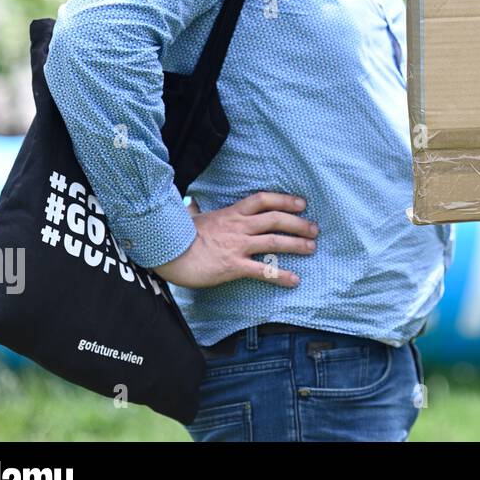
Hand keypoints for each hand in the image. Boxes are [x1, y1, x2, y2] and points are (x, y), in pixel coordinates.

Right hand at [153, 191, 315, 288]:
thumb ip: (197, 210)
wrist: (166, 254)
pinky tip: (294, 280)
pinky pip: (263, 271)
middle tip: (314, 228)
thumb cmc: (178, 236)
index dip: (284, 199)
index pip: (263, 200)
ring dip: (296, 244)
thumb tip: (191, 202)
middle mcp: (239, 227)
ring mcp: (237, 246)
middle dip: (298, 223)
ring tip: (312, 248)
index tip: (301, 203)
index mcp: (231, 213)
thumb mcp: (192, 218)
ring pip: (274, 241)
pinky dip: (281, 276)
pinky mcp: (233, 266)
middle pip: (276, 219)